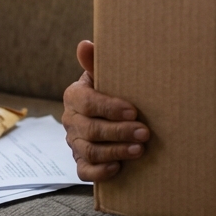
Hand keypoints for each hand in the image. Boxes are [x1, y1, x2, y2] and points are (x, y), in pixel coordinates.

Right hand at [62, 40, 150, 181]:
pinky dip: (100, 171)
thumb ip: (96, 61)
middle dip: (119, 132)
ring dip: (116, 151)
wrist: (106, 114)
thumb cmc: (109, 90)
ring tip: (139, 150)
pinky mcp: (80, 162)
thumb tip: (85, 44)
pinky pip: (84, 171)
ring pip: (90, 151)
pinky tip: (118, 167)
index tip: (133, 111)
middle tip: (144, 133)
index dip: (109, 108)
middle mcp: (71, 120)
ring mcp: (74, 143)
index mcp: (74, 96)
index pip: (87, 102)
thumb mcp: (104, 75)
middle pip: (91, 129)